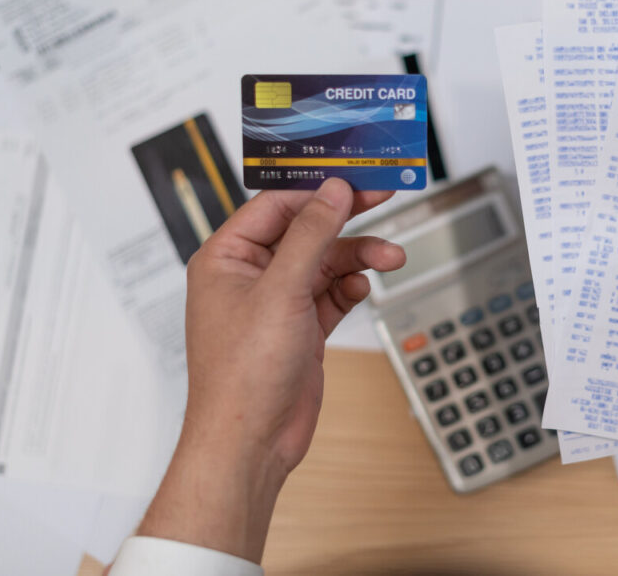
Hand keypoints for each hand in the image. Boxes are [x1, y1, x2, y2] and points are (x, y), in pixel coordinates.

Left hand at [135, 179, 404, 563]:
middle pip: (306, 230)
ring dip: (357, 259)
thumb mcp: (281, 291)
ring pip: (325, 262)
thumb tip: (332, 192)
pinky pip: (331, 293)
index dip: (317, 189)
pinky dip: (350, 289)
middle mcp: (250, 276)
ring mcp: (276, 303)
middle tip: (382, 197)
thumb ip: (311, 235)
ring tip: (390, 258)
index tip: (354, 176)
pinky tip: (362, 290)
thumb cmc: (242, 375)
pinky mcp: (299, 328)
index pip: (276, 205)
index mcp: (227, 257)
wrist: (252, 442)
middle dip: (346, 220)